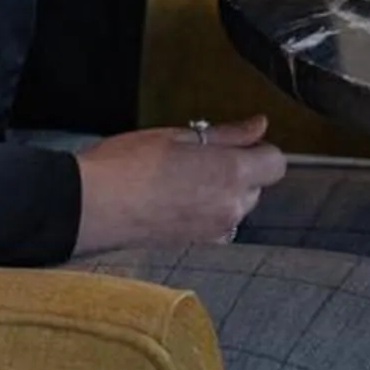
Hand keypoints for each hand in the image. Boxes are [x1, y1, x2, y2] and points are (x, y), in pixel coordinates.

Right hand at [75, 115, 286, 254]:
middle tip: (204, 155)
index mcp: (231, 174)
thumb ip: (227, 134)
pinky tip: (179, 198)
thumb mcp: (180, 136)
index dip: (260, 149)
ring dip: (224, 191)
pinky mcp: (196, 245)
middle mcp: (230, 207)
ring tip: (187, 177)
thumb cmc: (131, 162)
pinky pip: (219, 224)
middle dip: (241, 170)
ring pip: (238, 206)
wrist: (93, 207)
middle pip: (258, 187)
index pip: (276, 163)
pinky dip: (209, 211)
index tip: (237, 141)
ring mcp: (214, 231)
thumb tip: (259, 124)